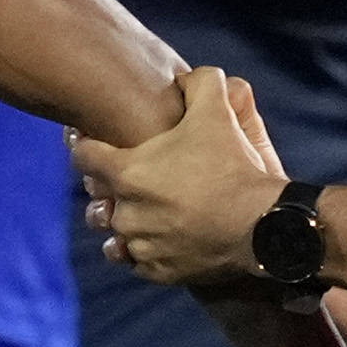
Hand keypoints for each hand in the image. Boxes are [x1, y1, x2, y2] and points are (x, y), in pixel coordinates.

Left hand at [75, 64, 288, 286]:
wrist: (264, 226)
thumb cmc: (235, 166)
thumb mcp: (219, 113)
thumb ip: (199, 83)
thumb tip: (185, 75)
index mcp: (126, 172)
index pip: (82, 156)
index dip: (88, 144)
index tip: (97, 140)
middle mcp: (125, 212)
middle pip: (98, 195)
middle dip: (110, 184)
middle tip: (135, 175)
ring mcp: (139, 245)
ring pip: (114, 231)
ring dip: (127, 219)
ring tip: (147, 209)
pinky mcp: (157, 271)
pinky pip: (137, 260)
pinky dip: (146, 249)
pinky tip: (161, 235)